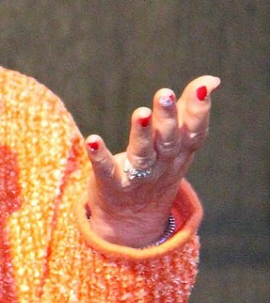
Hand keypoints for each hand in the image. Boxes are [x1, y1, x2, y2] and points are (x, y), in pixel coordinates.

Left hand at [84, 75, 219, 246]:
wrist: (131, 221)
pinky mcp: (112, 185)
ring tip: (141, 112)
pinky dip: (100, 156)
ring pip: (142, 154)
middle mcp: (162, 165)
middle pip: (168, 141)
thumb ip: (189, 110)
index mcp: (180, 153)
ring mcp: (138, 177)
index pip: (194, 132)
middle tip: (165, 94)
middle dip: (168, 118)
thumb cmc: (156, 170)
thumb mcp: (177, 145)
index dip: (198, 111)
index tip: (200, 87)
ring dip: (141, 133)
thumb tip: (210, 81)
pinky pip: (106, 170)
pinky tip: (93, 140)